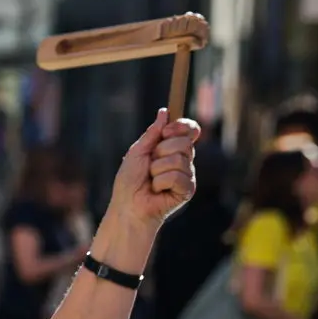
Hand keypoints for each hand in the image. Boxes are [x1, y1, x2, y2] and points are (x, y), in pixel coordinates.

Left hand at [112, 110, 197, 228]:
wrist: (127, 205)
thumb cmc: (130, 181)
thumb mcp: (138, 152)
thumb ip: (152, 133)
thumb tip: (164, 112)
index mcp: (173, 149)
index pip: (190, 131)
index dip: (182, 127)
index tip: (167, 130)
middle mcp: (183, 161)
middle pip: (184, 143)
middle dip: (161, 152)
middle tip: (150, 165)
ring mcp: (187, 175)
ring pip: (178, 160)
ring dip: (157, 169)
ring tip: (151, 181)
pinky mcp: (187, 190)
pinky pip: (177, 176)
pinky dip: (160, 182)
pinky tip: (157, 191)